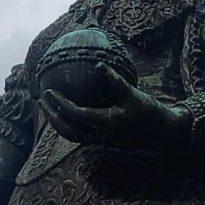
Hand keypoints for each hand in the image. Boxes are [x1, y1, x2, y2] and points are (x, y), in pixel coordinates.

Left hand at [39, 71, 188, 153]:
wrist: (163, 133)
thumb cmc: (150, 112)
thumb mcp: (133, 94)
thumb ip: (114, 80)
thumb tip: (96, 64)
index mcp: (105, 124)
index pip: (75, 115)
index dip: (60, 104)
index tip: (48, 91)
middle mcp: (100, 136)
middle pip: (67, 130)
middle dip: (51, 116)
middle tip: (41, 100)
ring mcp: (101, 140)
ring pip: (73, 135)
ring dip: (58, 123)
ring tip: (49, 107)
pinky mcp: (105, 140)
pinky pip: (81, 134)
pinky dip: (70, 124)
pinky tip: (68, 111)